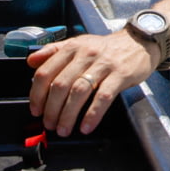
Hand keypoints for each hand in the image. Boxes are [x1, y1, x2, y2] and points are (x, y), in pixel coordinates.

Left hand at [27, 30, 157, 135]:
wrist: (139, 41)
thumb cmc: (106, 48)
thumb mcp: (78, 43)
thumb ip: (53, 51)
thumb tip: (30, 61)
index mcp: (72, 47)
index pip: (46, 71)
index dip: (37, 93)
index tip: (36, 109)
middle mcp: (85, 54)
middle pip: (60, 84)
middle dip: (51, 109)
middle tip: (49, 123)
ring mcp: (103, 65)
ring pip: (79, 92)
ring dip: (68, 114)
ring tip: (64, 129)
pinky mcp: (120, 75)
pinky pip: (103, 97)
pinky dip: (93, 114)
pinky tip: (86, 126)